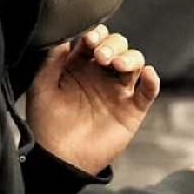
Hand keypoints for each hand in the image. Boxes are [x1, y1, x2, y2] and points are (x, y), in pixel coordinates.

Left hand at [26, 25, 159, 174]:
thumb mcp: (42, 87)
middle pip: (118, 46)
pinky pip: (148, 92)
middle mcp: (101, 74)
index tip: (89, 38)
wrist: (58, 158)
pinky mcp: (131, 110)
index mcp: (80, 65)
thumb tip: (64, 39)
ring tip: (117, 64)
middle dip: (112, 44)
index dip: (95, 34)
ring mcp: (117, 91)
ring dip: (129, 57)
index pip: (94, 40)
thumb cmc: (46, 122)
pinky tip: (148, 73)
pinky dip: (152, 81)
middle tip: (101, 56)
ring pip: (134, 62)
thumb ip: (51, 61)